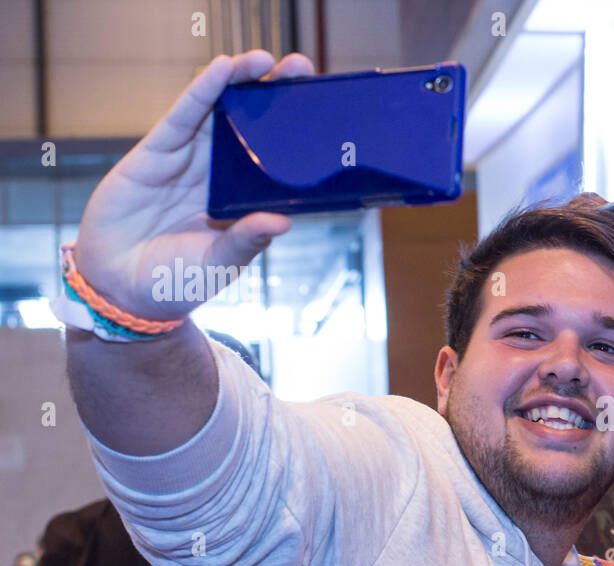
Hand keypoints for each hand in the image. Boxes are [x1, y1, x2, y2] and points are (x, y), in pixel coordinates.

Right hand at [73, 51, 315, 318]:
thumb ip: (247, 240)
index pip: (277, 158)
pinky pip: (183, 115)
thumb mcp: (220, 262)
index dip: (296, 132)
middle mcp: (221, 173)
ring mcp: (190, 159)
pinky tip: (221, 68)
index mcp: (244, 199)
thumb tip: (282, 221)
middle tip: (302, 69)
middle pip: (252, 125)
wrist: (122, 288)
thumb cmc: (178, 280)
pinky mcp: (157, 151)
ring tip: (264, 59)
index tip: (323, 109)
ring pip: (219, 111)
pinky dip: (202, 89)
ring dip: (240, 81)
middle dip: (275, 94)